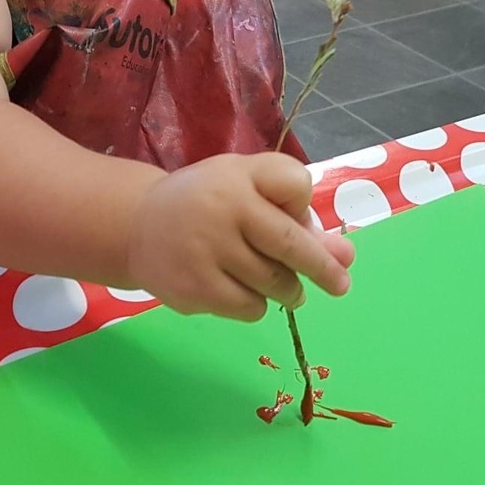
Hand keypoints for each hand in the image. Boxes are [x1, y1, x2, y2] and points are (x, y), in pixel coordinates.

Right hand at [125, 153, 354, 320]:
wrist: (138, 226)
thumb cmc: (206, 201)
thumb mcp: (246, 188)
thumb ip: (295, 211)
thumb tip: (346, 256)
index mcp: (238, 177)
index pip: (296, 186)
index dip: (304, 205)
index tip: (297, 214)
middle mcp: (223, 211)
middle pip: (292, 244)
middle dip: (323, 269)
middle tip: (340, 284)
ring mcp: (206, 252)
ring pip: (275, 283)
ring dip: (288, 289)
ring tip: (282, 284)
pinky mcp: (194, 290)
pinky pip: (250, 308)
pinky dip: (257, 304)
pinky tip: (243, 289)